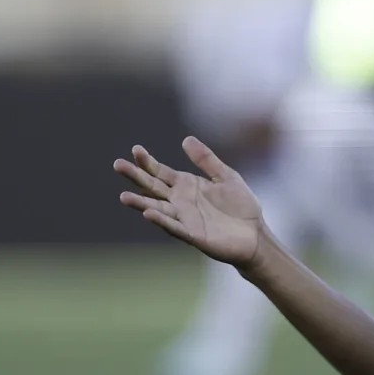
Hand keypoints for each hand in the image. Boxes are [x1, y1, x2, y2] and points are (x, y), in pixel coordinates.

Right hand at [114, 138, 266, 265]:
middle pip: (153, 188)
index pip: (161, 172)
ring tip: (123, 197)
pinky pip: (175, 227)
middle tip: (117, 164)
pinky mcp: (193, 235)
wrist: (255, 235)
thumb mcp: (226, 176)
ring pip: (157, 209)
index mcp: (187, 186)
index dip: (147, 162)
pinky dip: (162, 221)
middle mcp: (180, 202)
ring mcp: (185, 219)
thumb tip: (186, 139)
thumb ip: (206, 160)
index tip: (135, 150)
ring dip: (141, 203)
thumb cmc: (241, 206)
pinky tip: (149, 213)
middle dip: (136, 177)